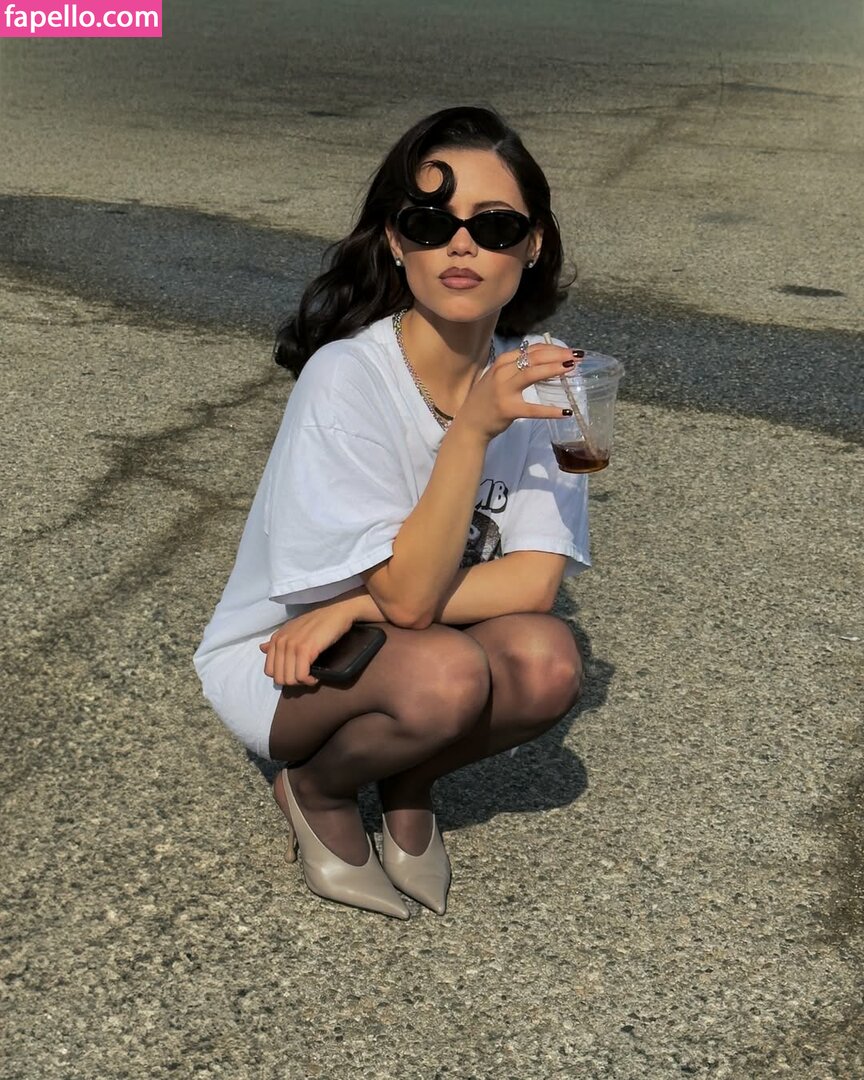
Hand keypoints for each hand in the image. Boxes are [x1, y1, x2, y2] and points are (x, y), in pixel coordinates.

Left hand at [259, 605, 355, 686]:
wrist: (335, 613)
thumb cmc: (317, 622)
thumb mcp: (292, 630)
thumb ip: (277, 641)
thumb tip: (262, 648)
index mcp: (276, 639)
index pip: (269, 670)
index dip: (283, 676)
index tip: (295, 673)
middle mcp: (281, 642)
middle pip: (279, 678)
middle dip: (292, 682)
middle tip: (305, 677)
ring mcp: (292, 646)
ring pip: (290, 679)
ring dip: (301, 682)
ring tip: (311, 676)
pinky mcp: (305, 650)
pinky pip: (301, 675)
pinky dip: (309, 680)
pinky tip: (316, 676)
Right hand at [454, 342, 577, 440]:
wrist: (470, 423)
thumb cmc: (487, 399)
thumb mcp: (499, 377)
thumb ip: (517, 368)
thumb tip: (547, 361)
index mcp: (502, 363)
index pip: (530, 349)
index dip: (552, 348)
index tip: (569, 350)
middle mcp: (502, 372)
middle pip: (533, 357)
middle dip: (557, 354)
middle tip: (577, 356)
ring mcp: (504, 390)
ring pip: (531, 374)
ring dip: (554, 369)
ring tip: (572, 368)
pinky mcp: (508, 409)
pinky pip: (533, 409)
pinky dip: (550, 411)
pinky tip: (565, 411)